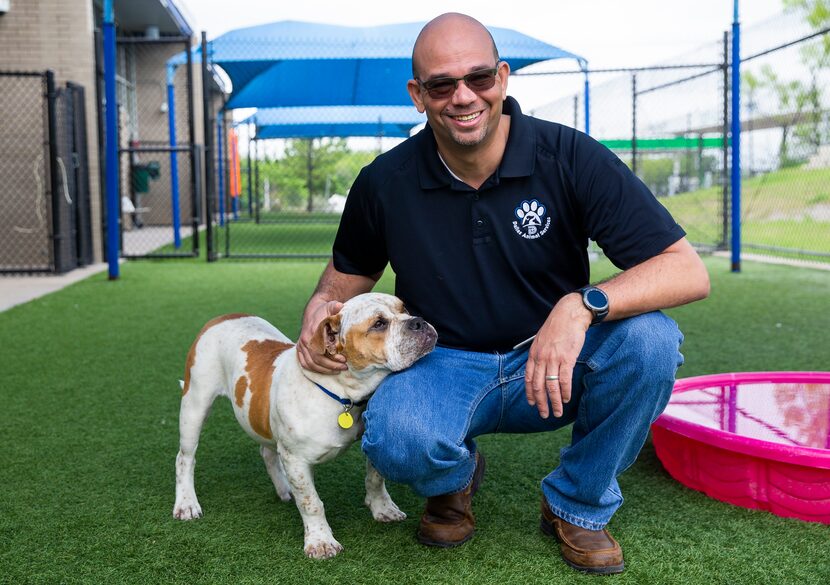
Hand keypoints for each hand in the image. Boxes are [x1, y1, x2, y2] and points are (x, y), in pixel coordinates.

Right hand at [297, 299, 347, 373]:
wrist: (313, 311)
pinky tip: (326, 370)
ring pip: (310, 364)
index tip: (344, 359)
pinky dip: (315, 369)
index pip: (321, 350)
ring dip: (324, 370)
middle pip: (316, 360)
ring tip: (338, 370)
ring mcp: (301, 345)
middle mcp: (304, 340)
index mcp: (312, 332)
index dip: (332, 358)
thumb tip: (341, 306)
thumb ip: (335, 307)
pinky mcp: (300, 349)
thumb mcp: (330, 306)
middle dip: (331, 366)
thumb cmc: (324, 310)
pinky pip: (304, 363)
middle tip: (344, 367)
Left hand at [524, 293, 591, 418]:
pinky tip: (566, 399)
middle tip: (544, 415)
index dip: (530, 393)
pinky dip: (565, 392)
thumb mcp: (541, 340)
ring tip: (557, 412)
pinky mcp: (567, 358)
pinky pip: (564, 380)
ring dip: (554, 402)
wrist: (570, 314)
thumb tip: (539, 367)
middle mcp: (541, 358)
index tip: (532, 404)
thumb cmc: (557, 327)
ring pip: (551, 386)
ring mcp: (553, 359)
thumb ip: (539, 354)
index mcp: (534, 354)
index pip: (528, 378)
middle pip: (538, 386)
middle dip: (541, 403)